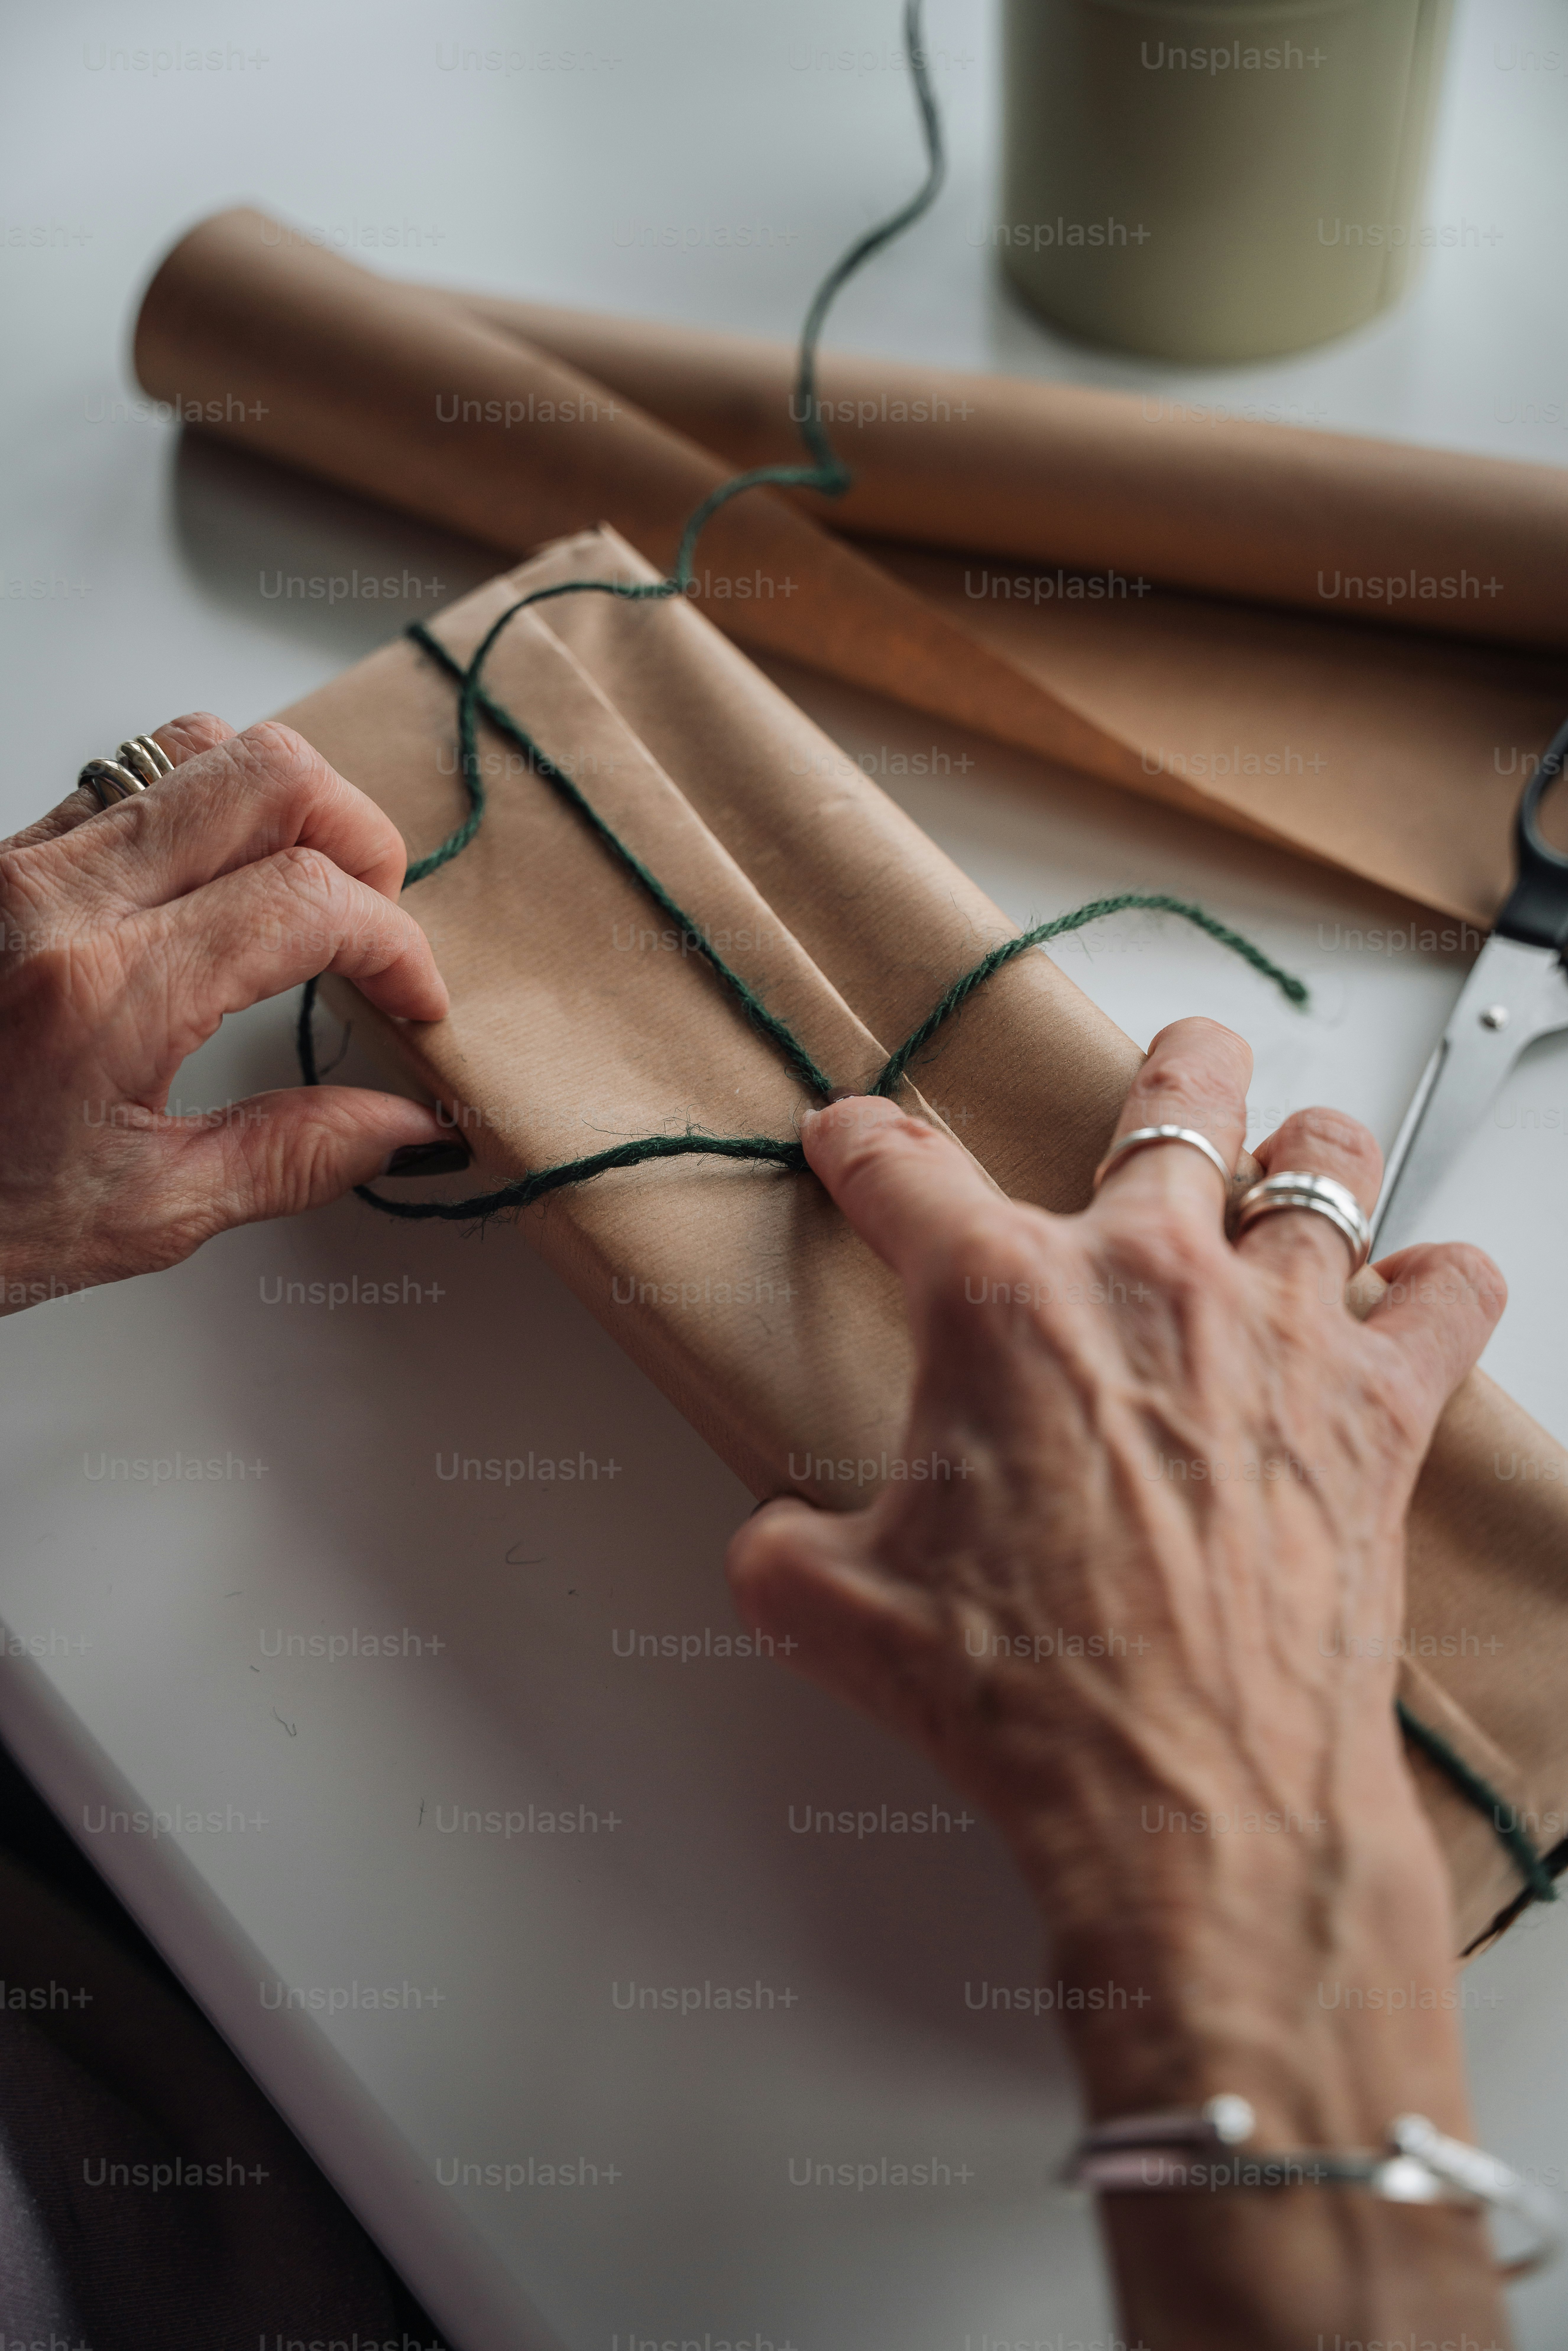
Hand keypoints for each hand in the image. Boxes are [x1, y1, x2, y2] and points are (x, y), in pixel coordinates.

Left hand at [0, 714, 451, 1309]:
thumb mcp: (143, 1213)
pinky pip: (128, 782)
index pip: (304, 903)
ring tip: (308, 891)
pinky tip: (222, 889)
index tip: (411, 999)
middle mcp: (54, 898)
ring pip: (195, 752)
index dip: (392, 945)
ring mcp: (17, 861)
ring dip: (282, 807)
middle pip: (267, 777)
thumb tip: (405, 1126)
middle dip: (359, 837)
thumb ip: (293, 1157)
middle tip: (377, 920)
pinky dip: (205, 812)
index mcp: (100, 992)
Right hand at [727, 1019, 1509, 2344]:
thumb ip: (786, 1548)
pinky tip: (1420, 1289)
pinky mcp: (1378, 1410)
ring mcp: (1277, 1333)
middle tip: (1174, 1071)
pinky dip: (1442, 1283)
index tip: (859, 1142)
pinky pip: (1451, 1296)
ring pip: (1326, 1163)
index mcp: (999, 1303)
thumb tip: (779, 1545)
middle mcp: (1146, 1279)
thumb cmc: (1030, 1696)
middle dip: (1172, 1068)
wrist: (1187, 1796)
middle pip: (1173, 1098)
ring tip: (1301, 1155)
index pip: (902, 1168)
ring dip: (1312, 1150)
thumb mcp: (834, 1613)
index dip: (865, 1146)